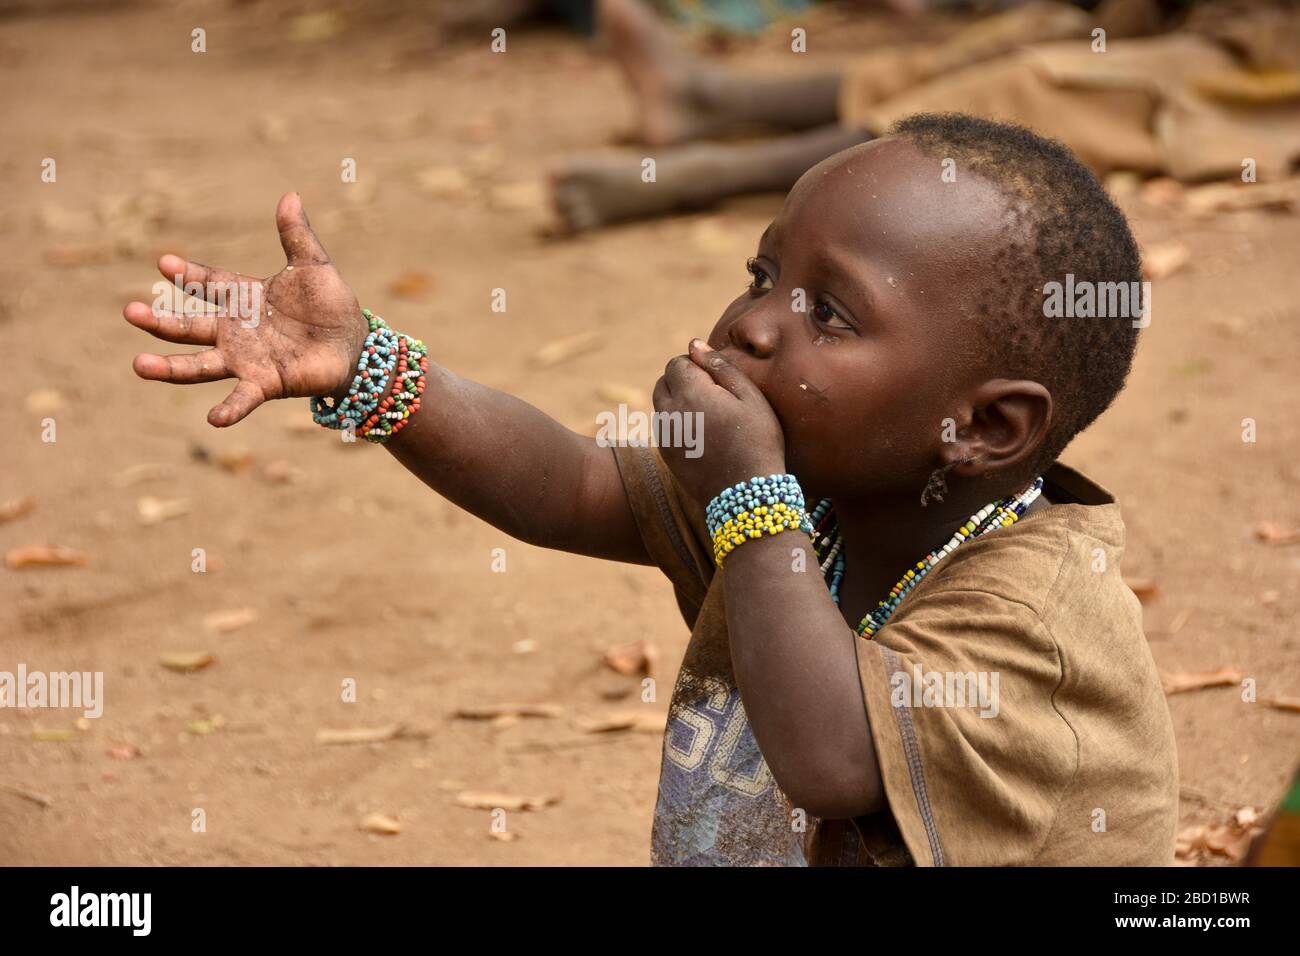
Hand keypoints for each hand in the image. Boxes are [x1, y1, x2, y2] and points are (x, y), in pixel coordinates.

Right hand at [123, 192, 366, 426]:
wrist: (354, 344)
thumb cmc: (331, 304)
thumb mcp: (313, 265)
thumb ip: (296, 235)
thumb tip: (290, 195)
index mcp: (242, 298)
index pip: (206, 284)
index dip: (187, 275)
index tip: (164, 263)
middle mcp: (235, 330)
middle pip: (187, 326)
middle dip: (158, 321)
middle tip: (129, 312)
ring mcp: (246, 358)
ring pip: (199, 364)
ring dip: (169, 367)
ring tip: (139, 365)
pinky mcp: (266, 383)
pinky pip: (242, 397)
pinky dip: (229, 408)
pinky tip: (213, 419)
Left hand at [651, 339, 785, 503]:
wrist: (747, 493)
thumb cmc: (756, 440)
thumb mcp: (749, 396)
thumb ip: (719, 365)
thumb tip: (694, 344)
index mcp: (689, 393)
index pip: (677, 362)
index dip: (697, 365)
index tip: (718, 380)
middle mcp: (669, 412)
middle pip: (663, 382)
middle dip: (683, 380)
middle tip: (714, 395)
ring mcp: (665, 436)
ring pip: (661, 405)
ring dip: (678, 402)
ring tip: (711, 416)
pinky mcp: (666, 454)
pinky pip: (664, 427)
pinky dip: (678, 423)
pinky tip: (704, 435)